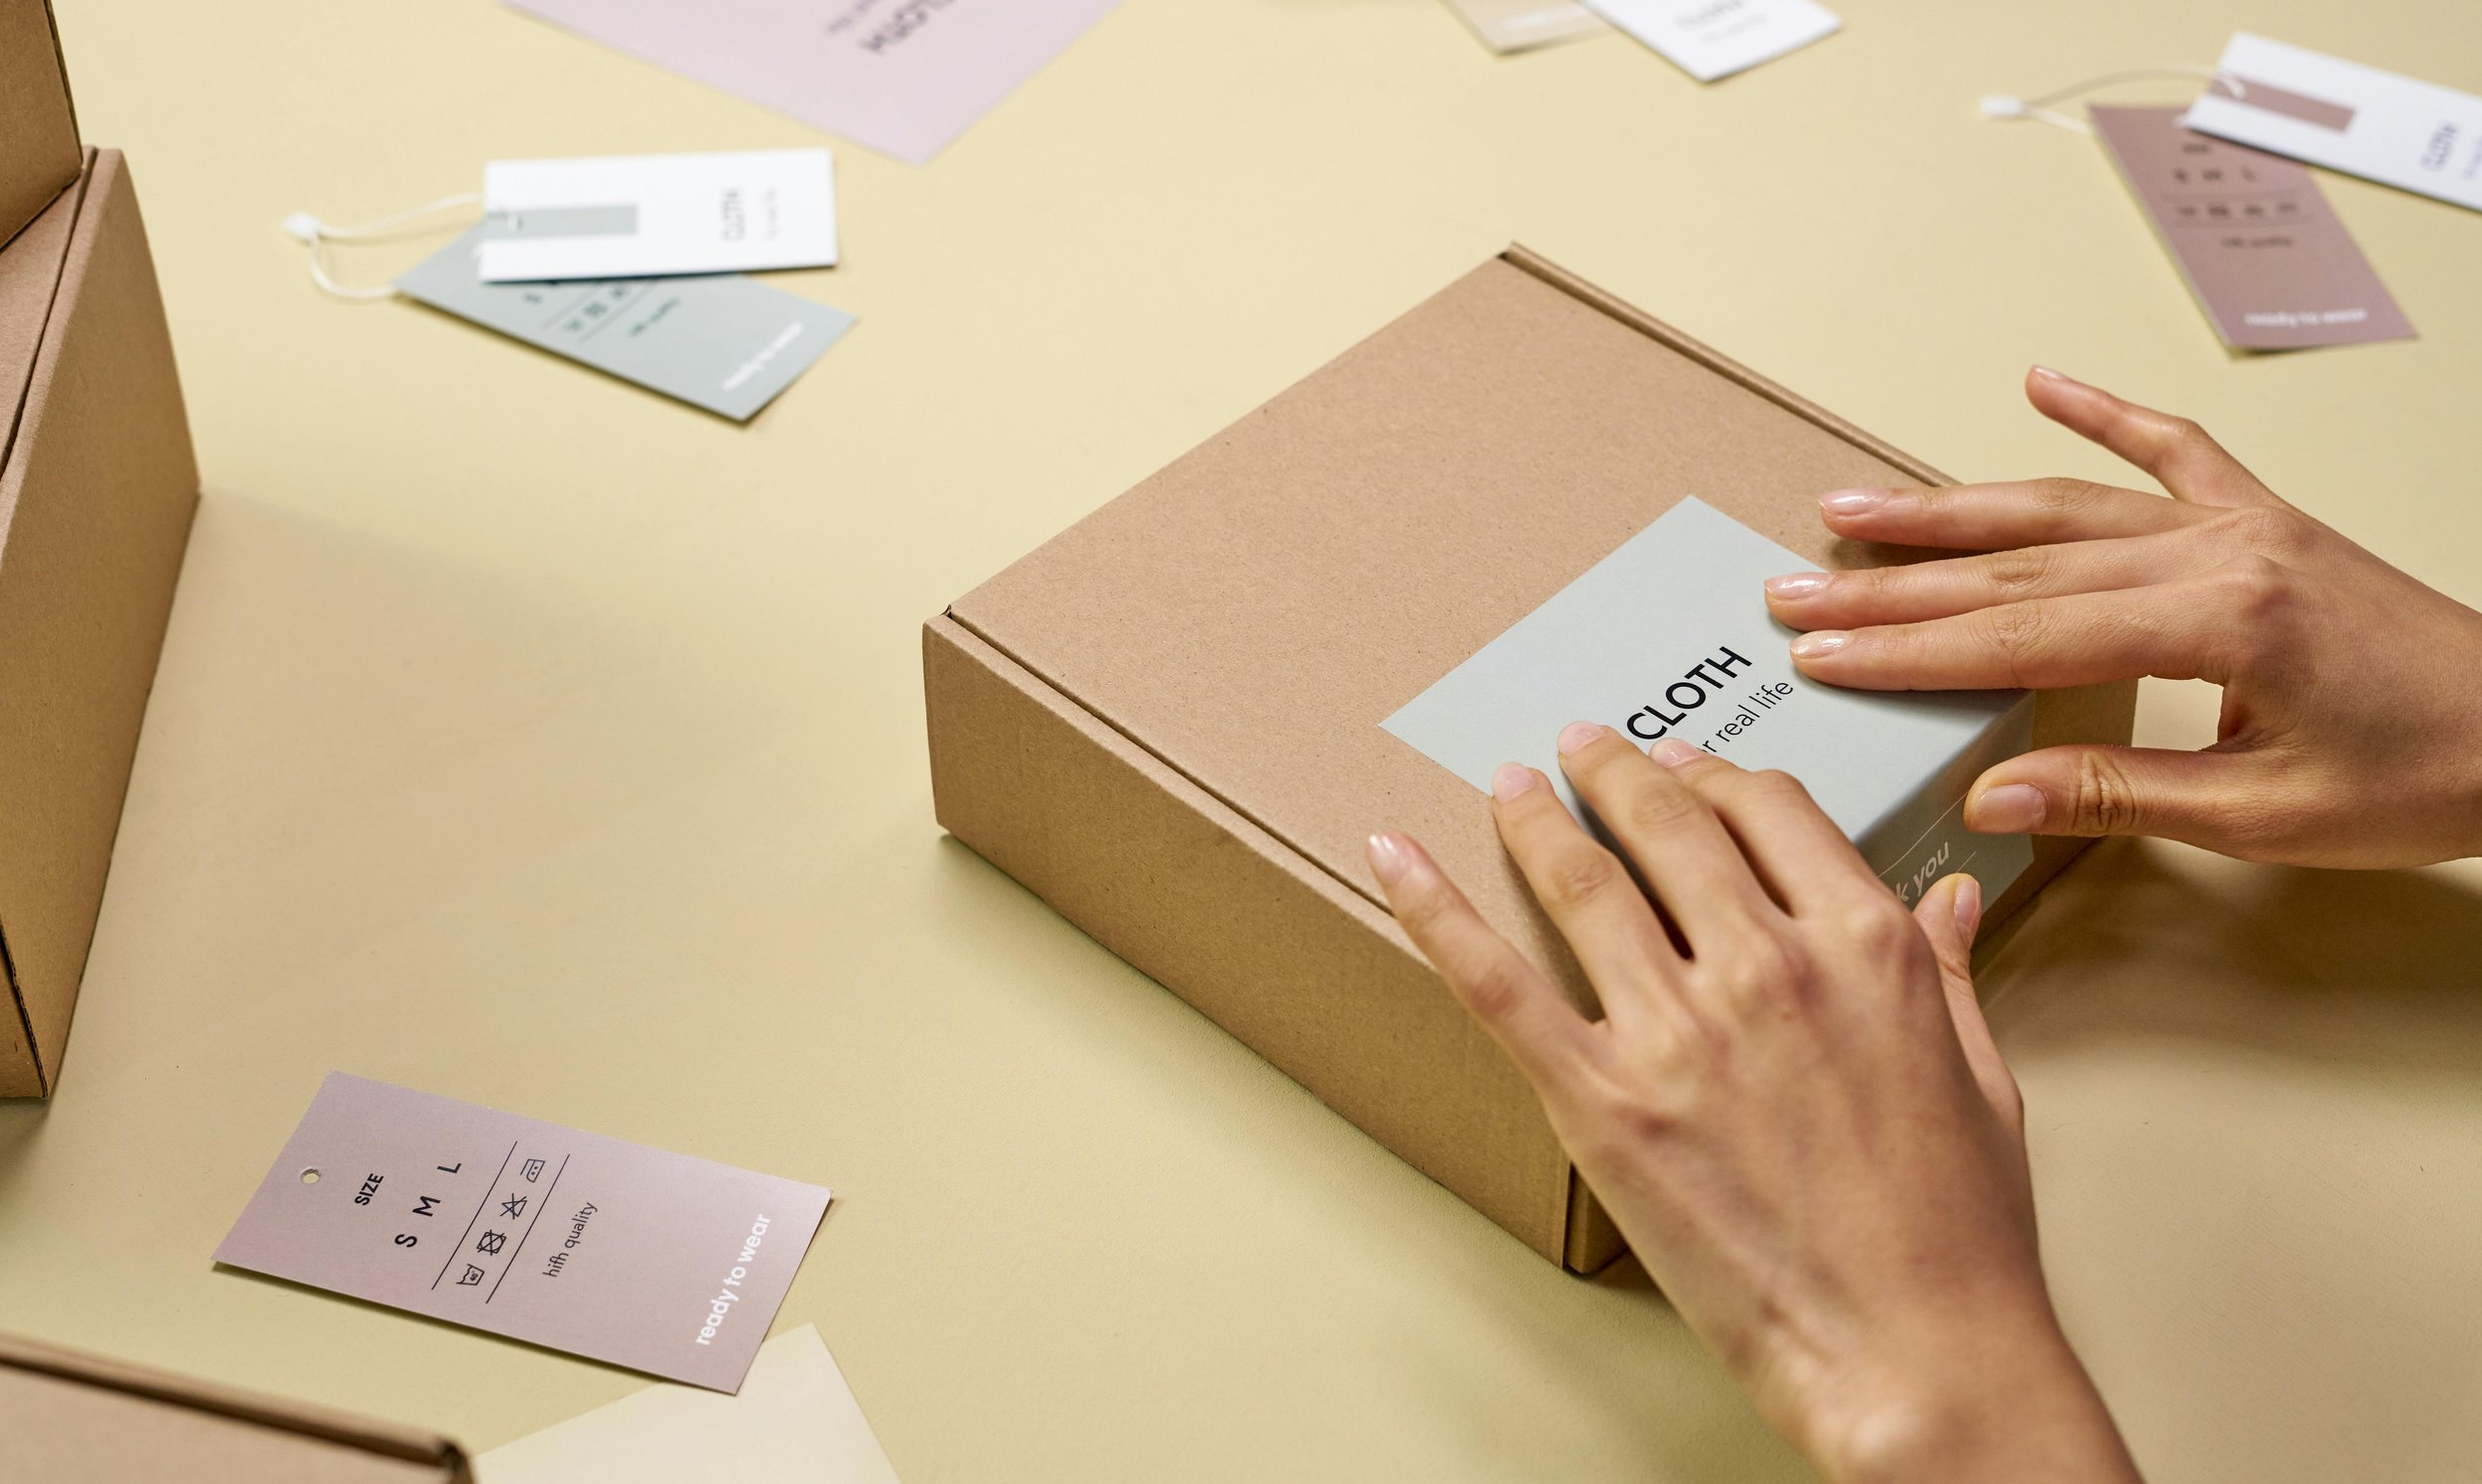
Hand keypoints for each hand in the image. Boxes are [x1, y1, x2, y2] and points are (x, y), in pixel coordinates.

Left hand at [1366, 727, 2136, 1483]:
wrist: (1916, 1355)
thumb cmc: (1957, 1237)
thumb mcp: (1978, 1078)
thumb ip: (1944, 971)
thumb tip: (1949, 897)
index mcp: (1865, 947)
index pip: (1772, 813)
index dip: (1717, 775)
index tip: (1687, 763)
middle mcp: (1769, 966)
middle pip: (1670, 825)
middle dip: (1618, 770)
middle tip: (1581, 744)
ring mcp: (1678, 1031)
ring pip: (1583, 881)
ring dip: (1535, 816)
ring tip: (1512, 784)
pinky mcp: (1602, 1102)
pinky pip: (1495, 982)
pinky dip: (1434, 909)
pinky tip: (1396, 856)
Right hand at [1763, 367, 2481, 867]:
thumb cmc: (2424, 777)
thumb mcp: (2264, 816)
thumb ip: (2121, 793)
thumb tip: (1993, 799)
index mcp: (2216, 621)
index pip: (2022, 633)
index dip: (1909, 649)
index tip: (1822, 655)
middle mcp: (2219, 551)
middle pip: (2019, 562)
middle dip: (1893, 582)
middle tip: (1793, 590)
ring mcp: (2241, 525)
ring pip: (2066, 503)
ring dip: (1951, 505)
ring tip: (1852, 508)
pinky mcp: (2267, 520)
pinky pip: (2175, 450)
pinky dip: (2105, 414)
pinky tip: (2042, 384)